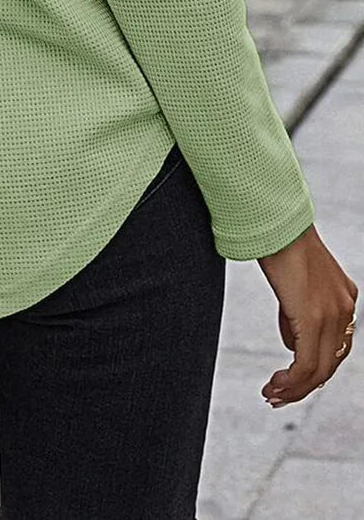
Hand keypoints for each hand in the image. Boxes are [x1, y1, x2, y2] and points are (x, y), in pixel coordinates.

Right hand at [256, 224, 357, 407]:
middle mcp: (346, 309)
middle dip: (302, 386)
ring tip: (271, 394)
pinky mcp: (313, 318)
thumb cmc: (278, 243)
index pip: (334, 348)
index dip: (311, 370)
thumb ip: (298, 310)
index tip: (287, 381)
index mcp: (344, 298)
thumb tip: (292, 341)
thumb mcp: (294, 282)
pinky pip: (305, 363)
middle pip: (329, 365)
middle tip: (276, 396)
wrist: (275, 221)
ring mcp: (332, 314)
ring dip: (293, 388)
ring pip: (319, 371)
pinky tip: (274, 385)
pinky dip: (290, 381)